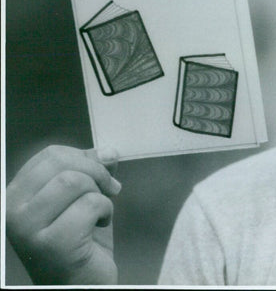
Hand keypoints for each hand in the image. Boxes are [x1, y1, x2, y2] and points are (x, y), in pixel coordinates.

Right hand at [6, 145, 121, 284]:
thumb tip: (108, 151)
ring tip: (99, 213)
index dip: (84, 159)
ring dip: (99, 194)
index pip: (51, 155)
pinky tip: (99, 226)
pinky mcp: (51, 243)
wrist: (81, 284)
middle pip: (60, 163)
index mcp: (15, 195)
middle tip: (109, 190)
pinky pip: (89, 205)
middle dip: (95, 172)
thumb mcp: (84, 195)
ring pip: (73, 181)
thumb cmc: (81, 240)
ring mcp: (27, 229)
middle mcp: (11, 211)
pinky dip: (105, 211)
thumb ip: (91, 169)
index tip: (100, 175)